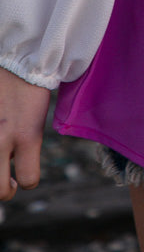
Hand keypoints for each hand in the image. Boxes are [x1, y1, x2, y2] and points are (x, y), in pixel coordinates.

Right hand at [0, 66, 50, 200]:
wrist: (15, 61)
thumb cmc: (26, 89)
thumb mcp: (33, 120)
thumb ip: (22, 145)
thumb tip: (10, 167)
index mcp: (28, 135)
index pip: (29, 180)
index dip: (27, 179)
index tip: (23, 176)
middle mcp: (3, 139)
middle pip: (0, 190)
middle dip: (5, 189)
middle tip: (7, 181)